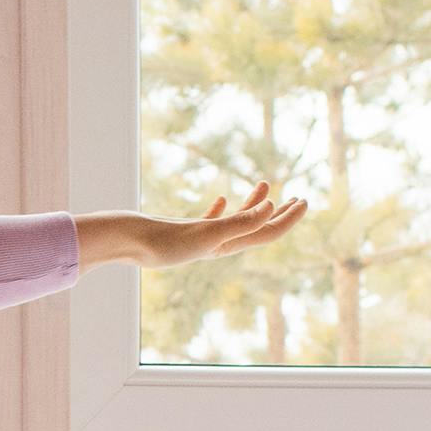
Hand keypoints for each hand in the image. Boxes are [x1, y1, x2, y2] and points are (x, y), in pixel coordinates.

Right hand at [76, 181, 308, 271]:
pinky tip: (222, 197)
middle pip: (258, 229)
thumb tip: (272, 208)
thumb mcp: (207, 233)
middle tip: (300, 198)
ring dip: (254, 204)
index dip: (289, 218)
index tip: (305, 200)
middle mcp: (217, 245)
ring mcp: (201, 238)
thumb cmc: (164, 241)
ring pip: (236, 221)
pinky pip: (210, 221)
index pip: (267, 232)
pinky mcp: (184, 231)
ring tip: (266, 185)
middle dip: (281, 214)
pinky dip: (223, 209)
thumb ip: (240, 222)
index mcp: (226, 246)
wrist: (126, 242)